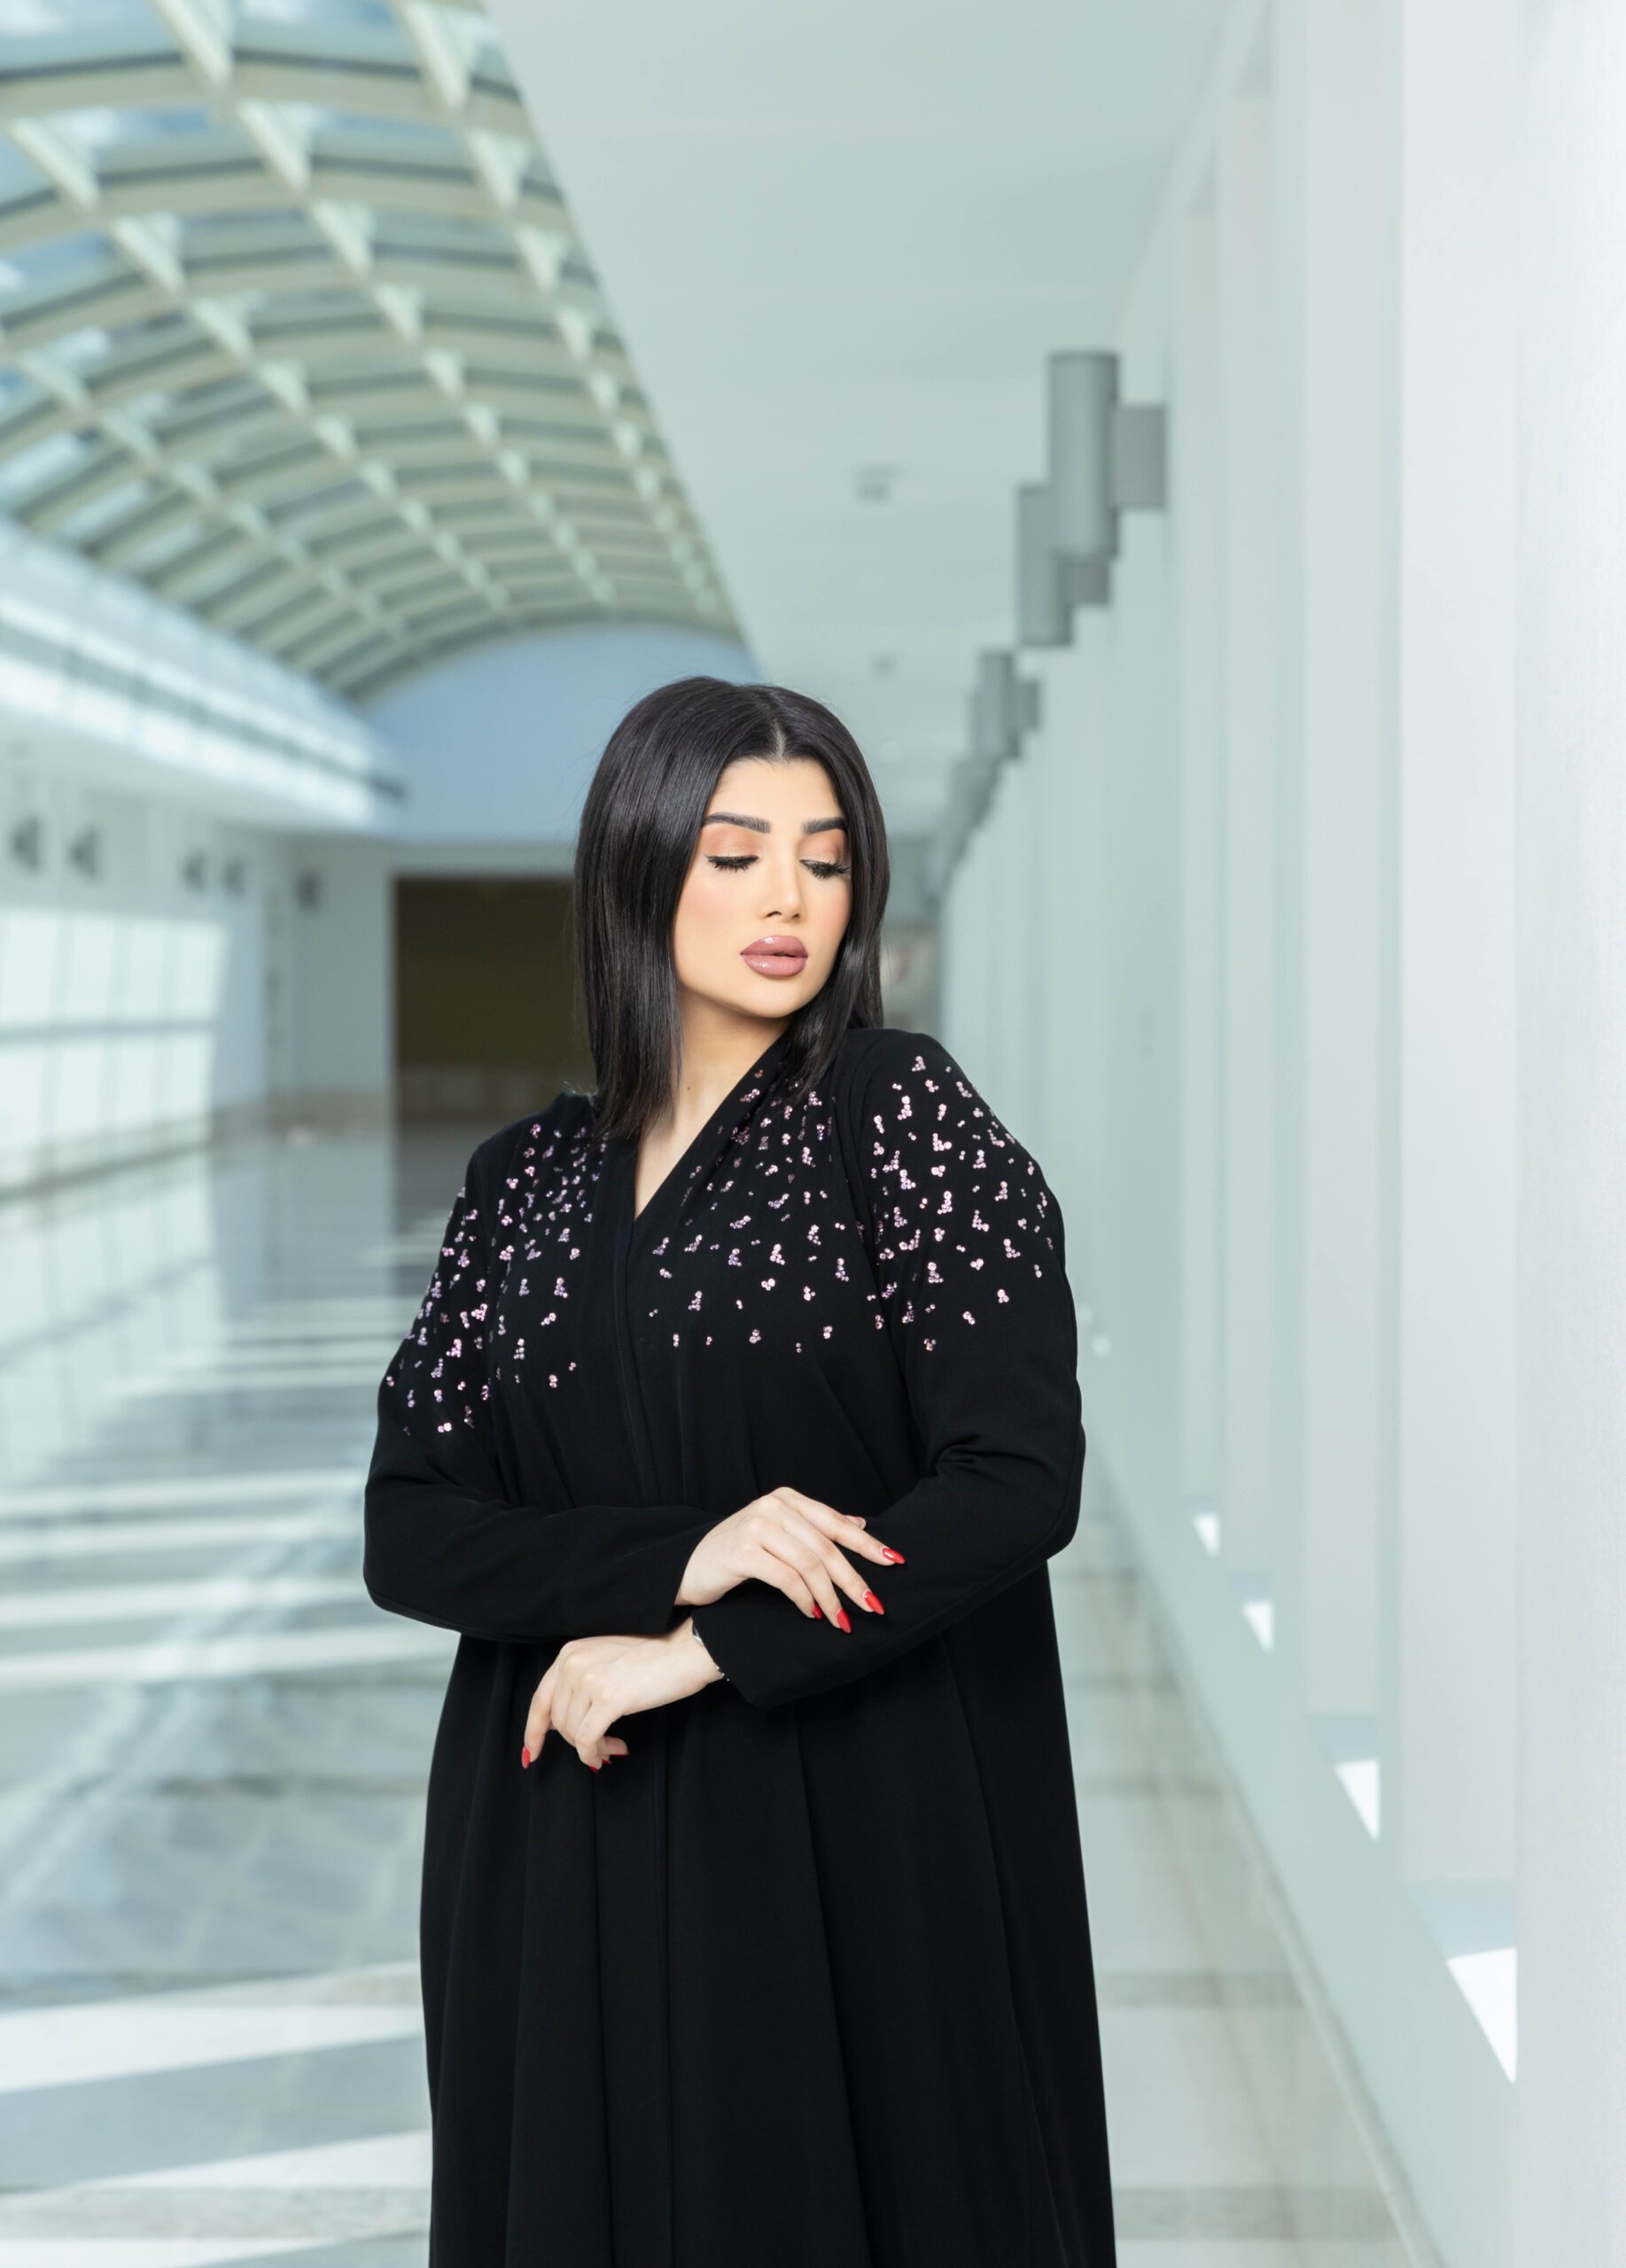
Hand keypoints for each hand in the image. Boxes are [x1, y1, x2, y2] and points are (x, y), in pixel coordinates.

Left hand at [522, 1623, 715, 1771]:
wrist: (684, 1651)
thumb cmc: (652, 1657)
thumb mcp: (604, 1660)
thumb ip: (579, 1682)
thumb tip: (561, 1724)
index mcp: (569, 1653)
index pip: (540, 1699)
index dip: (534, 1730)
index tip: (531, 1752)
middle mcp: (573, 1663)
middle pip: (558, 1721)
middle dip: (576, 1741)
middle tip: (601, 1748)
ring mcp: (589, 1680)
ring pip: (573, 1734)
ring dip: (592, 1748)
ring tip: (614, 1746)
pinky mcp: (609, 1699)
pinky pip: (588, 1740)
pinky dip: (595, 1753)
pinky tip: (615, 1750)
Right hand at [674, 1485, 904, 1627]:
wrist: (686, 1568)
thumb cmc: (736, 1554)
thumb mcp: (778, 1534)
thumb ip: (814, 1527)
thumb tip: (861, 1524)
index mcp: (786, 1499)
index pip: (836, 1523)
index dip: (867, 1545)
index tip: (894, 1562)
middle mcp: (773, 1507)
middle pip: (826, 1547)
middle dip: (853, 1580)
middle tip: (872, 1605)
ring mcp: (758, 1527)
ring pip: (810, 1565)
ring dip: (830, 1597)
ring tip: (840, 1620)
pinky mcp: (744, 1552)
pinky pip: (788, 1579)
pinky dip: (804, 1599)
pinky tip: (811, 1613)